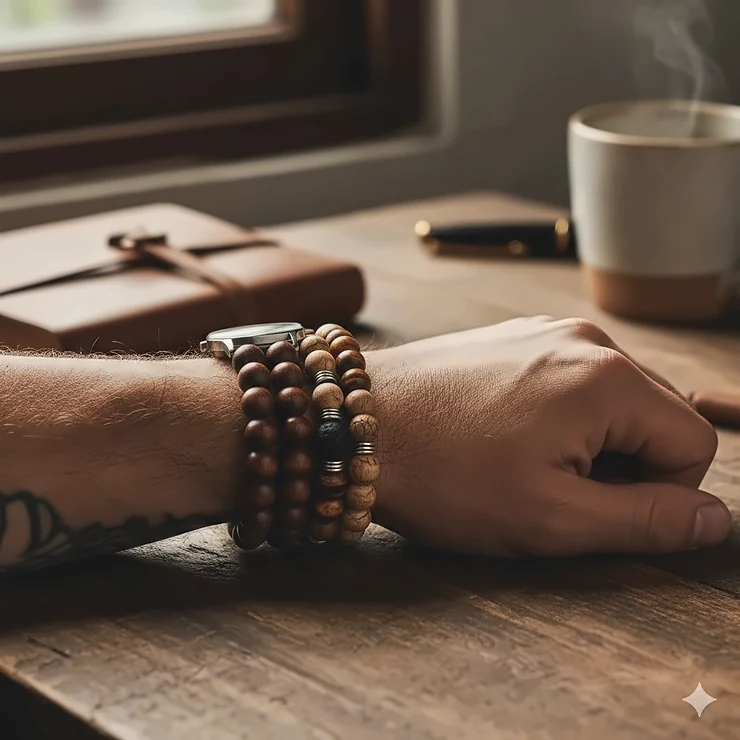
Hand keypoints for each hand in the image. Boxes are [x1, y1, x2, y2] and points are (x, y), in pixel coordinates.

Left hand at [368, 317, 729, 556]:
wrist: (352, 424)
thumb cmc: (444, 473)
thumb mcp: (553, 517)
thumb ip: (648, 521)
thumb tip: (716, 519)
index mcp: (608, 377)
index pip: (694, 444)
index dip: (659, 495)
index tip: (591, 509)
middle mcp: (583, 339)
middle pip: (655, 415)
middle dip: (621, 466)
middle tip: (552, 490)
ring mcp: (542, 332)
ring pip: (609, 401)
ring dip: (585, 444)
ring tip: (520, 464)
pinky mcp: (510, 338)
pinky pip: (566, 382)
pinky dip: (554, 418)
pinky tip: (502, 438)